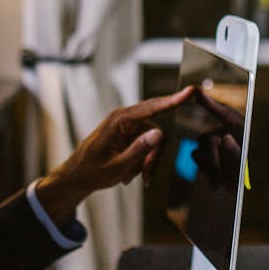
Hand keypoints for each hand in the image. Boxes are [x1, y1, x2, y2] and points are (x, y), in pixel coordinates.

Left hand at [34, 86, 194, 224]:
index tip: (191, 90)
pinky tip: (128, 175)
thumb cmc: (92, 171)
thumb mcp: (117, 166)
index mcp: (119, 121)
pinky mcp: (130, 135)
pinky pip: (147, 147)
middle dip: (153, 157)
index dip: (173, 100)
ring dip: (146, 163)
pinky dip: (142, 163)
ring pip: (154, 143)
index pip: (151, 107)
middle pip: (157, 132)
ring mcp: (128, 127)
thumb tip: (159, 133)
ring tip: (130, 178)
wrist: (77, 177)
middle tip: (145, 179)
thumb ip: (139, 150)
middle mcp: (125, 119)